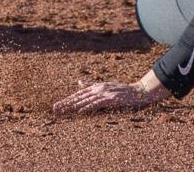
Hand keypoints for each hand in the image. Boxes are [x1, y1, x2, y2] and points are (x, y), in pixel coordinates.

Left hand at [52, 79, 169, 115]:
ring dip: (73, 105)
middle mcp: (98, 89)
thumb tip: (79, 82)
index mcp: (96, 87)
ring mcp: (104, 93)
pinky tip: (80, 110)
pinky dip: (88, 106)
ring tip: (63, 110)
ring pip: (85, 100)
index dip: (68, 99)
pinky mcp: (111, 98)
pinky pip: (97, 103)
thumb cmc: (122, 91)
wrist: (139, 91)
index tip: (58, 104)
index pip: (79, 94)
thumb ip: (91, 84)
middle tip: (54, 108)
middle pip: (79, 96)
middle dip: (66, 102)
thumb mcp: (105, 86)